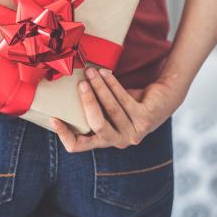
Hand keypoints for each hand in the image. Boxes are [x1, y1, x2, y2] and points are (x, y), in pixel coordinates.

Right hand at [50, 66, 182, 152]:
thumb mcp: (103, 109)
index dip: (64, 134)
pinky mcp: (147, 119)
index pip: (78, 145)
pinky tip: (105, 72)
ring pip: (111, 109)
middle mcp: (119, 141)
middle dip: (87, 102)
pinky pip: (125, 100)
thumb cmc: (126, 102)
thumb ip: (88, 108)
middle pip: (97, 126)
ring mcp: (135, 132)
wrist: (162, 98)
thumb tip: (58, 92)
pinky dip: (113, 84)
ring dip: (99, 87)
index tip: (53, 117)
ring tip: (90, 71)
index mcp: (104, 140)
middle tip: (79, 83)